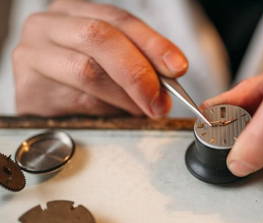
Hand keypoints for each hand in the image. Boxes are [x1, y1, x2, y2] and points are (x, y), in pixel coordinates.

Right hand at [13, 0, 187, 116]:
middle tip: (160, 100)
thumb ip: (137, 68)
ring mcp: (34, 52)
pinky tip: (117, 112)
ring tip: (142, 109)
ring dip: (126, 95)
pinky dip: (106, 108)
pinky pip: (76, 98)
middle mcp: (51, 25)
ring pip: (88, 70)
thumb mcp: (111, 64)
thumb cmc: (77, 81)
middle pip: (101, 38)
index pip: (120, 20)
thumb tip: (166, 90)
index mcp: (76, 12)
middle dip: (139, 72)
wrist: (38, 100)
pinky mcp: (27, 86)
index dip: (153, 44)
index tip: (177, 67)